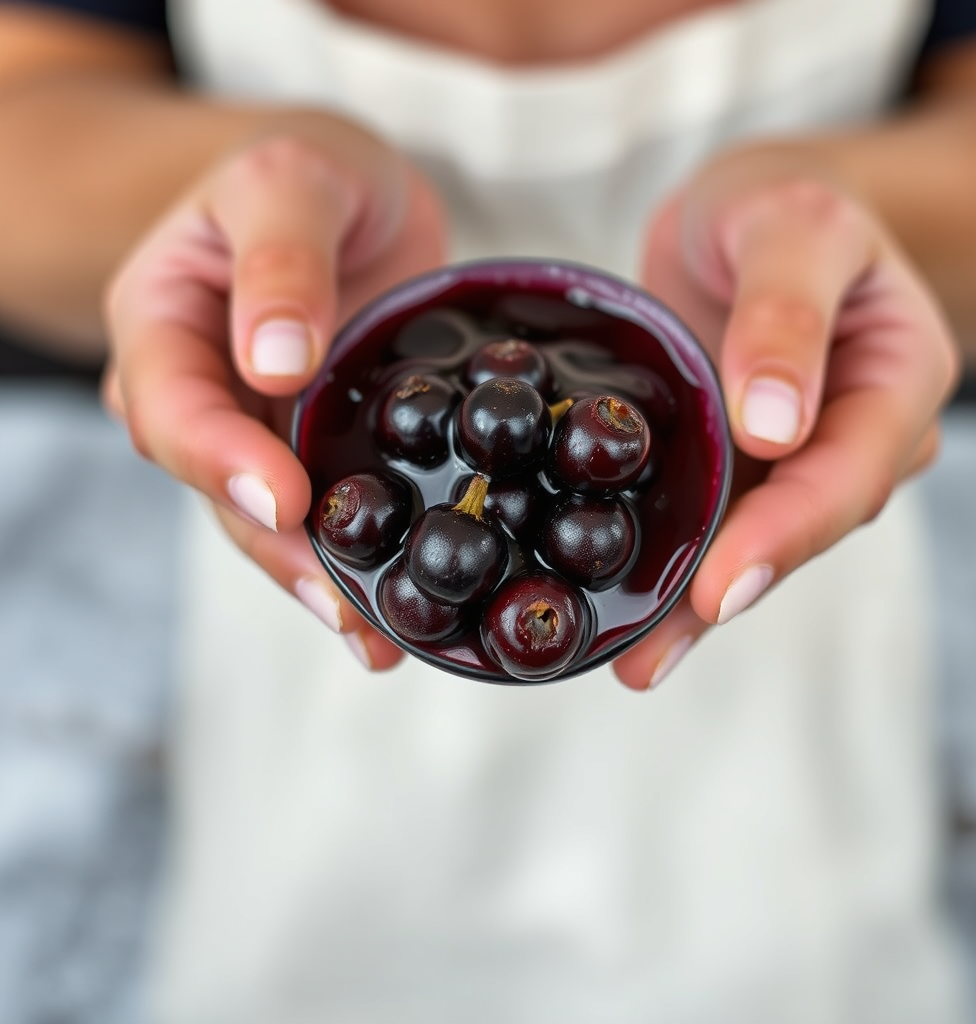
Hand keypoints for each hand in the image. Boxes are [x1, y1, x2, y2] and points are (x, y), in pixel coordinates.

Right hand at [104, 111, 445, 668]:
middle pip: (223, 489)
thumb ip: (281, 260)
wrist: (349, 193)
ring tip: (378, 638)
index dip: (223, 463)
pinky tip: (396, 607)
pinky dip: (361, 558)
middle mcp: (206, 393)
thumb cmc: (309, 173)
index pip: (174, 409)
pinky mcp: (324, 446)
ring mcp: (265, 429)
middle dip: (282, 555)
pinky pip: (334, 507)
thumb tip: (274, 363)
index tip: (288, 501)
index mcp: (164, 326)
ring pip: (278, 519)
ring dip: (324, 582)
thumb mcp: (292, 179)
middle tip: (345, 612)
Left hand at [614, 146, 958, 690]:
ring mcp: (788, 458)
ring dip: (689, 608)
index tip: (721, 590)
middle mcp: (849, 437)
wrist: (745, 211)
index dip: (784, 537)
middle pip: (796, 531)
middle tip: (647, 663)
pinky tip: (621, 612)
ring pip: (746, 541)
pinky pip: (707, 518)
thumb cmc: (779, 204)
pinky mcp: (732, 462)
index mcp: (894, 382)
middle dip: (725, 595)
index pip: (845, 476)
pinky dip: (668, 564)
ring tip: (629, 663)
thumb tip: (775, 426)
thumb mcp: (790, 225)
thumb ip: (788, 315)